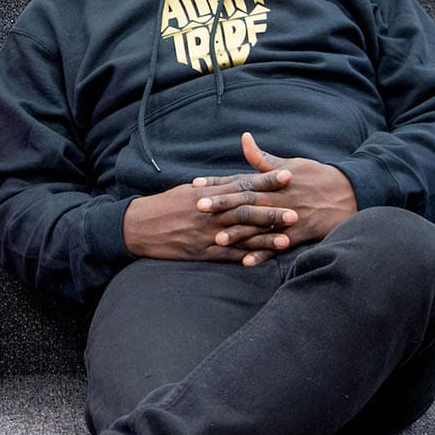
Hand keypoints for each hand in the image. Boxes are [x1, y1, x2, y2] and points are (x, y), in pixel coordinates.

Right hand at [124, 173, 295, 262]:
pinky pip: (227, 255)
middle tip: (296, 211)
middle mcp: (210, 213)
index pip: (242, 184)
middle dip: (272, 211)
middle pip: (246, 210)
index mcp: (208, 193)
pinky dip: (244, 257)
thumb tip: (237, 181)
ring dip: (265, 237)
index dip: (266, 180)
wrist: (139, 226)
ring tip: (287, 238)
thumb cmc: (164, 206)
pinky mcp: (201, 252)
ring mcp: (206, 234)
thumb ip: (214, 187)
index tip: (287, 175)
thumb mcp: (188, 191)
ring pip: (241, 235)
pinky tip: (262, 259)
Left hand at [199, 132, 358, 264]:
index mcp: (272, 182)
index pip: (239, 181)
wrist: (349, 193)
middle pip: (245, 202)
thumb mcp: (289, 163)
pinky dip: (263, 254)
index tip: (195, 185)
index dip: (217, 183)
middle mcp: (277, 199)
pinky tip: (245, 262)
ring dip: (238, 234)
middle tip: (198, 208)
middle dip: (222, 206)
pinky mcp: (299, 234)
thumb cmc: (316, 176)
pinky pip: (278, 246)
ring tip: (217, 240)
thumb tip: (245, 138)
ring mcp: (288, 217)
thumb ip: (262, 158)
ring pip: (259, 227)